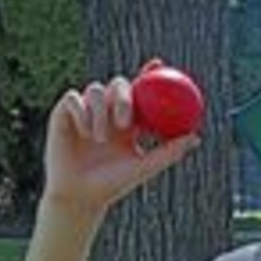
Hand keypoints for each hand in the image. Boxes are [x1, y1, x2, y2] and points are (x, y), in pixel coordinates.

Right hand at [43, 76, 200, 214]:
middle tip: (126, 120)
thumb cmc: (112, 185)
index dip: (149, 75)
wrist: (80, 196)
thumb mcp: (143, 167)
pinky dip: (82, 112)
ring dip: (101, 112)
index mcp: (128, 121)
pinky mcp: (64, 113)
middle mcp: (107, 112)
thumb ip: (169, 152)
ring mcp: (86, 111)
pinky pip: (73, 98)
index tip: (158, 64)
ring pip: (96, 89)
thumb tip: (196, 137)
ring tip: (100, 139)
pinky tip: (85, 133)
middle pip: (119, 85)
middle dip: (123, 96)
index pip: (140, 92)